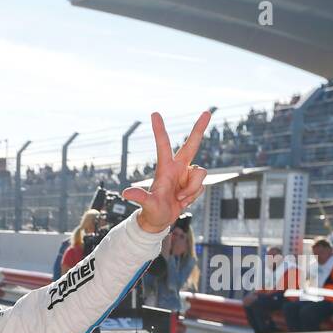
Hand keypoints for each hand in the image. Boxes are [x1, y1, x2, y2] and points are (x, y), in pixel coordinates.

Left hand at [123, 111, 210, 233]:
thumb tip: (126, 193)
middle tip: (207, 112)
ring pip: (200, 174)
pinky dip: (194, 196)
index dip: (160, 129)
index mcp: (165, 168)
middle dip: (199, 129)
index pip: (163, 145)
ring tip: (179, 199)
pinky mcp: (194, 183)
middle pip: (192, 145)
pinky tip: (183, 200)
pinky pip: (202, 186)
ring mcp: (187, 175)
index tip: (154, 113)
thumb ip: (140, 197)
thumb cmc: (152, 211)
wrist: (160, 220)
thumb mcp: (147, 204)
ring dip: (191, 190)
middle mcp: (178, 168)